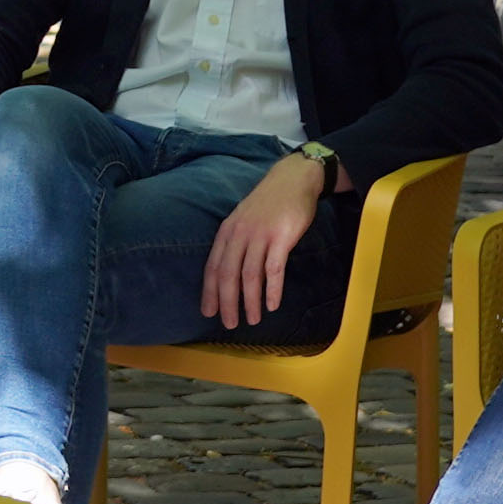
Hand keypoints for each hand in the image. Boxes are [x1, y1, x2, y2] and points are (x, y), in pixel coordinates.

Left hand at [198, 150, 344, 332]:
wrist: (293, 179)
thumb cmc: (268, 203)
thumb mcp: (242, 219)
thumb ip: (234, 242)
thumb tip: (227, 272)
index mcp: (227, 231)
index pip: (213, 267)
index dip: (210, 292)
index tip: (208, 312)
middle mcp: (240, 234)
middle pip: (229, 274)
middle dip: (227, 302)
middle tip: (229, 324)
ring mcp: (260, 235)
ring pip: (250, 275)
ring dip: (251, 301)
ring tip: (253, 319)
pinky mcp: (281, 237)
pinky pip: (274, 269)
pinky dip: (273, 289)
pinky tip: (273, 305)